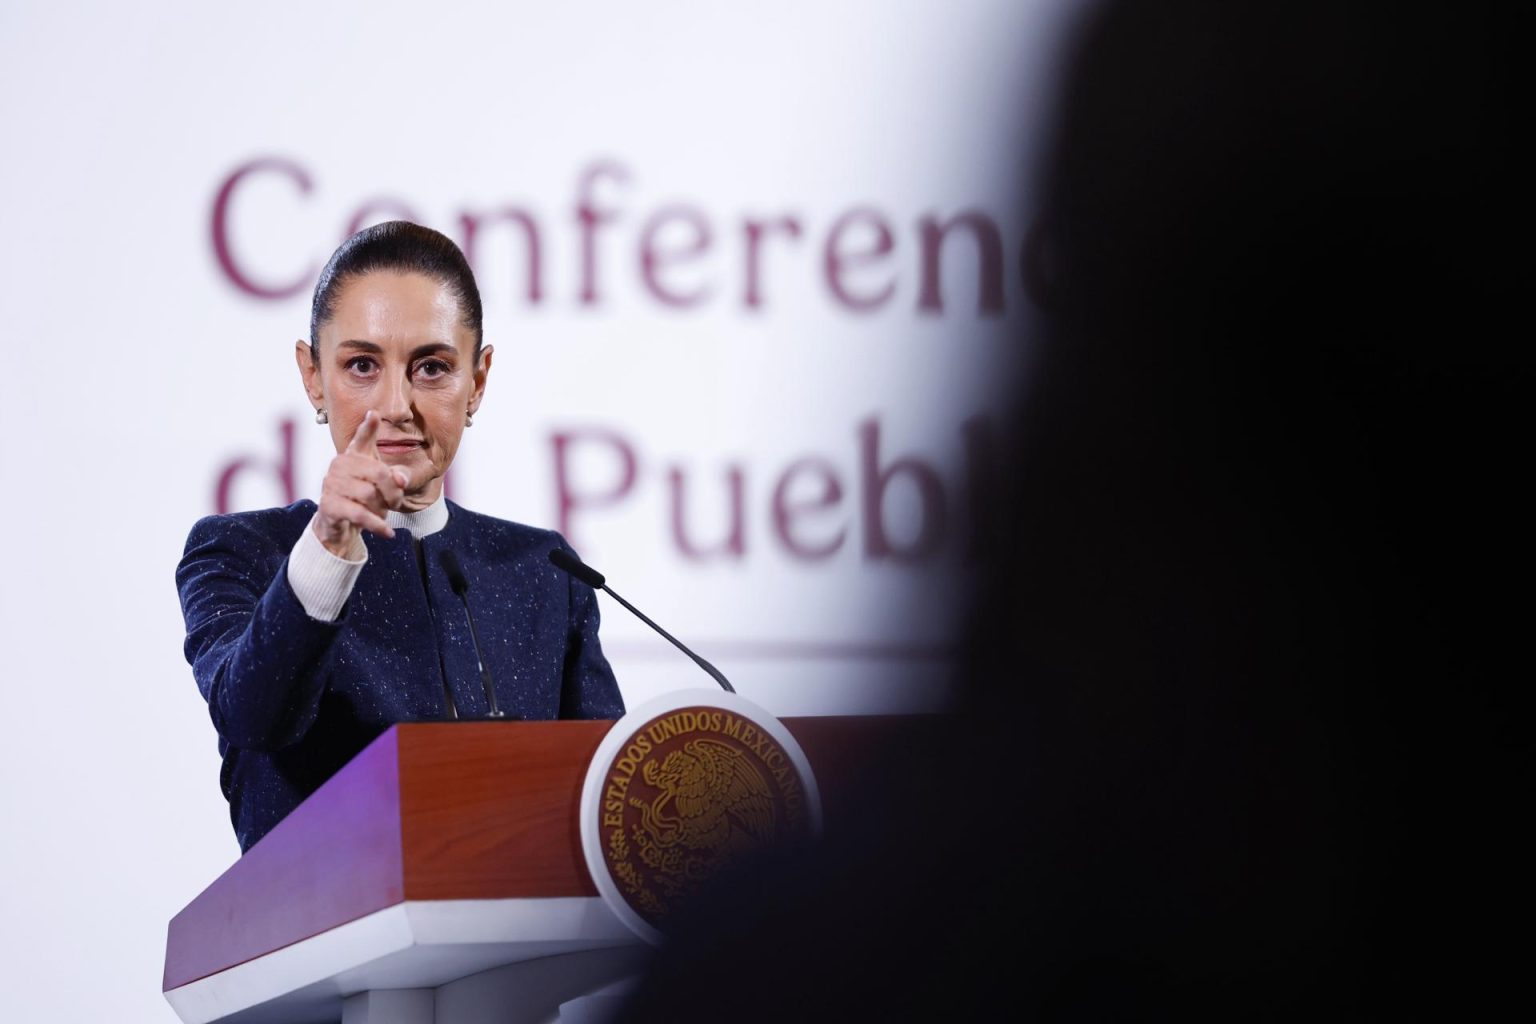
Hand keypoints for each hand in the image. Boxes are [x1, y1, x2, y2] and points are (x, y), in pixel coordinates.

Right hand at [312, 411, 411, 557]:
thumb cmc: (363, 498)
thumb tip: (401, 480)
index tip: (374, 414)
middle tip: (397, 503)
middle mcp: (340, 465)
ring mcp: (332, 483)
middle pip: (379, 474)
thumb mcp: (383, 486)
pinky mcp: (329, 504)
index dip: (369, 427)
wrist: (339, 524)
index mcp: (354, 455)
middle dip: (394, 492)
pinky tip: (388, 533)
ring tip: (384, 514)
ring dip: (384, 509)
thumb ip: (396, 478)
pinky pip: (359, 514)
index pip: (361, 438)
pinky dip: (377, 525)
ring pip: (370, 495)